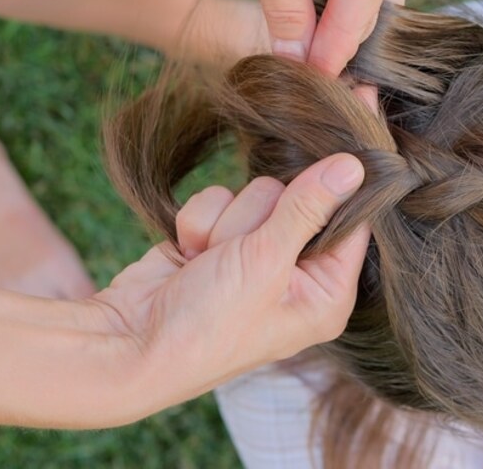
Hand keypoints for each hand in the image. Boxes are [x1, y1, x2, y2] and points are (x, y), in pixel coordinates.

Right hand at [88, 153, 368, 412]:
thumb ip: (309, 208)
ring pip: (257, 193)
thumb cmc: (207, 325)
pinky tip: (188, 255)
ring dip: (226, 222)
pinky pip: (220, 199)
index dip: (346, 183)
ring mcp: (255, 256)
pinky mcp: (218, 241)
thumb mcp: (265, 263)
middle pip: (302, 198)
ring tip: (209, 260)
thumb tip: (355, 167)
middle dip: (262, 216)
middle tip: (241, 252)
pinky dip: (199, 223)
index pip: (354, 221)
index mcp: (326, 293)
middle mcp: (297, 275)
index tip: (344, 137)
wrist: (126, 344)